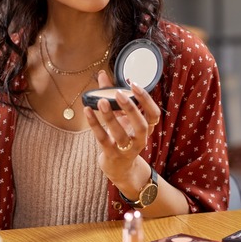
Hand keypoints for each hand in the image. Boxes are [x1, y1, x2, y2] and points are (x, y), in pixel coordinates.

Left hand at [84, 70, 161, 185]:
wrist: (119, 167)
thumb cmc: (121, 136)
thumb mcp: (121, 117)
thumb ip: (111, 95)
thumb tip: (102, 74)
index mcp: (145, 128)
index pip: (153, 114)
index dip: (146, 100)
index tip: (134, 85)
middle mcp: (139, 139)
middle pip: (141, 125)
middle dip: (131, 109)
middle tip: (119, 93)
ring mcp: (126, 149)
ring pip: (120, 134)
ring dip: (110, 117)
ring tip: (101, 102)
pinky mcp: (111, 154)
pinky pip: (103, 139)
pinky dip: (94, 124)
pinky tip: (87, 111)